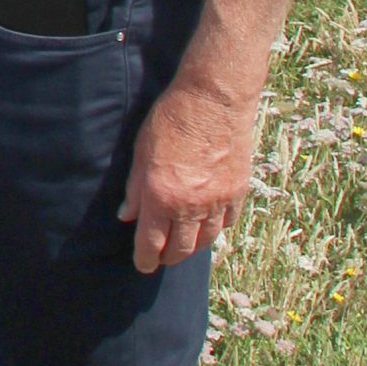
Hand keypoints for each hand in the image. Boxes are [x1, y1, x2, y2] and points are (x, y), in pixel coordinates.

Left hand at [119, 71, 255, 272]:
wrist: (214, 100)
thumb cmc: (171, 121)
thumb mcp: (141, 153)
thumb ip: (135, 189)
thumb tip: (128, 216)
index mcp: (162, 196)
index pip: (152, 243)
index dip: (146, 259)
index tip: (143, 265)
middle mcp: (192, 205)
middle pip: (181, 248)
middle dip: (169, 257)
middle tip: (161, 258)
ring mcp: (219, 200)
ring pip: (207, 239)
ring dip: (192, 247)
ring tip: (183, 247)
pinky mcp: (238, 190)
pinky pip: (228, 222)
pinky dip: (216, 229)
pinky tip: (208, 227)